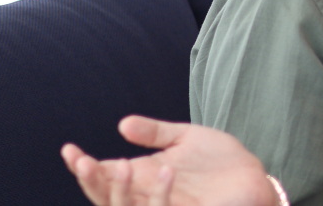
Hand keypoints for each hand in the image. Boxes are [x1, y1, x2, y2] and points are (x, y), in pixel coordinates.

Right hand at [61, 115, 280, 205]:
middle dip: (95, 181)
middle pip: (109, 198)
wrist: (253, 177)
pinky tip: (164, 170)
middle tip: (85, 162)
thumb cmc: (217, 159)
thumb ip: (156, 132)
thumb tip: (122, 125)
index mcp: (144, 178)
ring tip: (120, 165)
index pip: (104, 177)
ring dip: (120, 192)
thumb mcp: (185, 139)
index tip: (69, 150)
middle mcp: (149, 197)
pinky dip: (161, 195)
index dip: (84, 167)